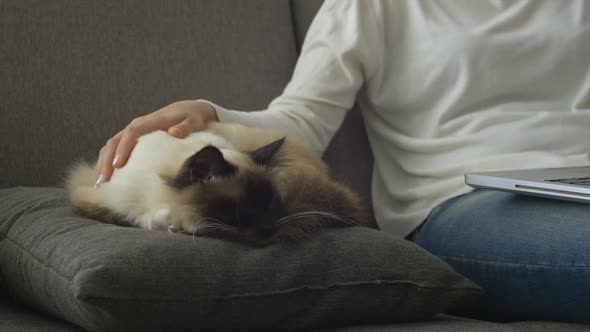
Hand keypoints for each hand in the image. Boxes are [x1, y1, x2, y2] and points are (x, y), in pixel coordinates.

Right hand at [95, 100, 217, 185]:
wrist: (187, 110)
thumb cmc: (191, 118)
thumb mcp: (193, 121)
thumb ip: (185, 127)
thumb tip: (174, 132)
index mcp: (151, 122)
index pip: (132, 133)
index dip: (123, 148)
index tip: (118, 165)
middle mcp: (138, 125)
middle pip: (116, 141)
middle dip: (107, 161)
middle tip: (104, 181)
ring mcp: (133, 131)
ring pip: (111, 145)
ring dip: (104, 162)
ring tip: (101, 183)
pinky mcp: (132, 138)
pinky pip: (115, 147)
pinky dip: (108, 160)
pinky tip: (106, 175)